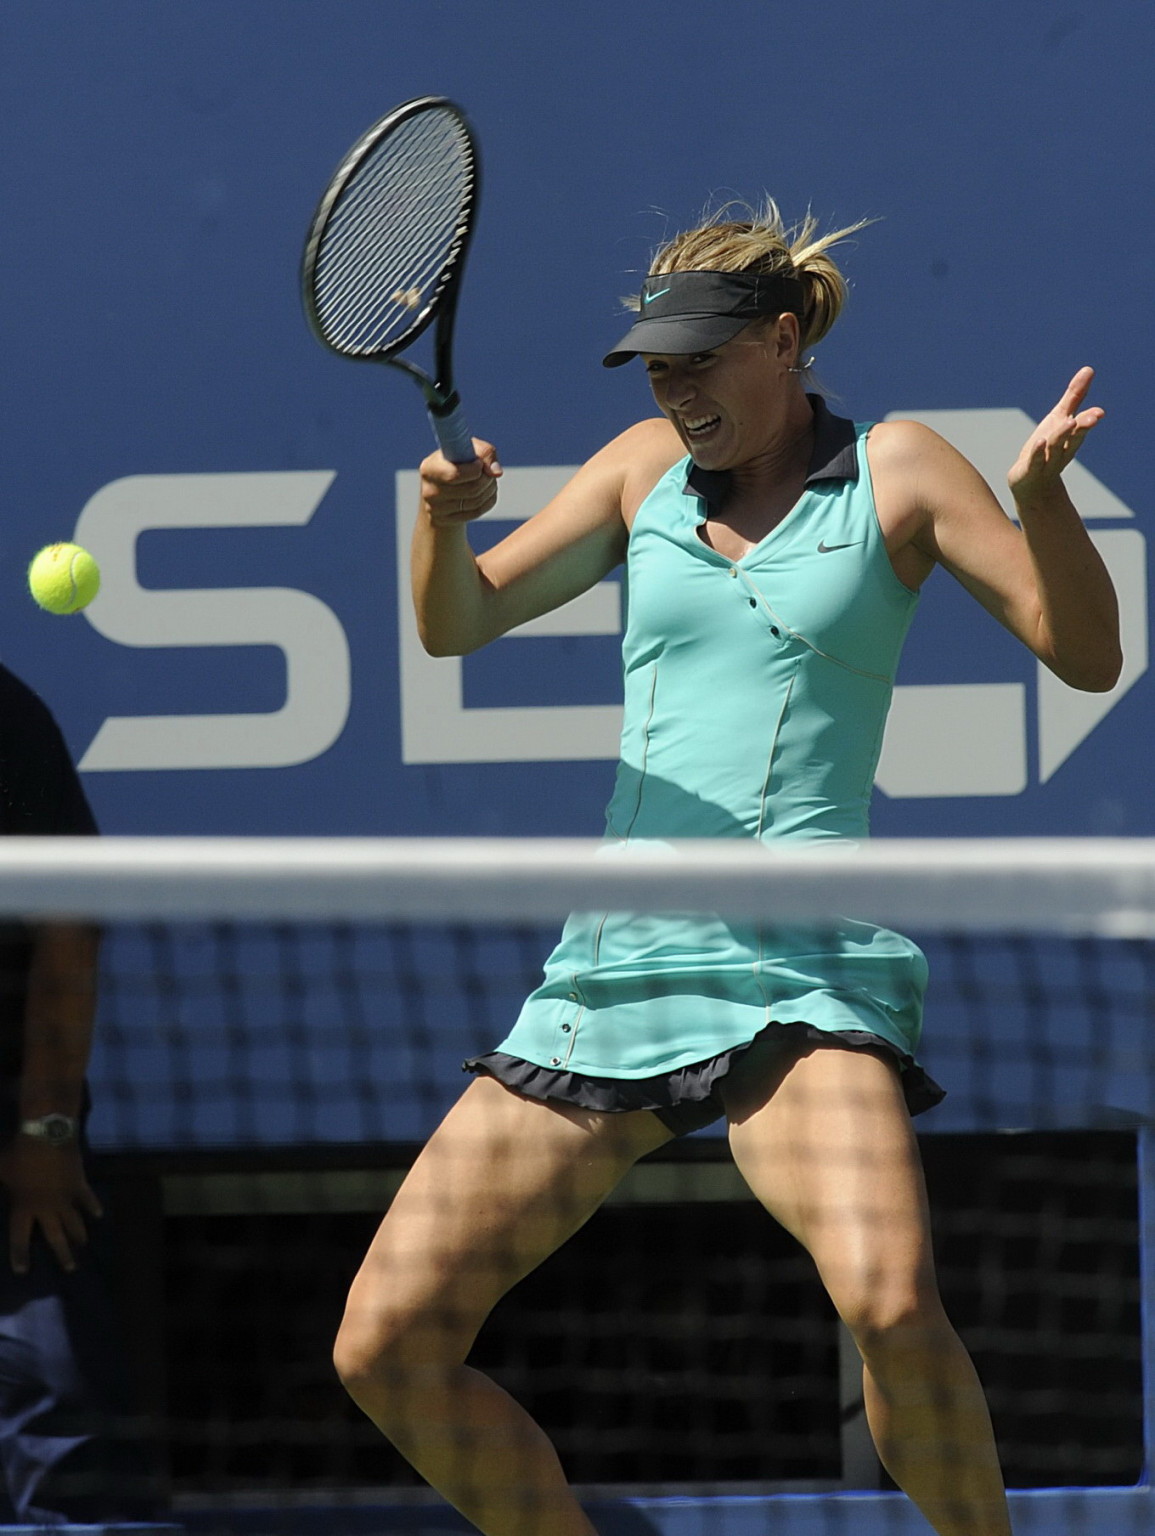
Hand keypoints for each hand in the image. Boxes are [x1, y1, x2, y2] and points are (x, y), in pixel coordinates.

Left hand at [0, 1138, 102, 1273]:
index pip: (19, 1238)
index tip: (22, 1271)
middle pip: (56, 1237)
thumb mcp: (0, 1170)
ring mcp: (66, 1198)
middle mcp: (47, 1209)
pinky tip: (98, 1215)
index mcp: (24, 1208)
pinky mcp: (79, 1185)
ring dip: (79, 1235)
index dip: (20, 1255)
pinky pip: (87, 1199)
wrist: (47, 1136)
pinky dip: (93, 1206)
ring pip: (74, 1222)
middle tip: (70, 1268)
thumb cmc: (19, 1154)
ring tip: (84, 1245)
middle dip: (62, 1254)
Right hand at [419, 439, 502, 527]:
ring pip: (476, 501)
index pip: (455, 475)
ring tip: (489, 481)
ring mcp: (436, 509)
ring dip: (490, 489)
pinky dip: (488, 501)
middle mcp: (429, 490)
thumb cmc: (457, 461)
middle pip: (471, 489)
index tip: (479, 463)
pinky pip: (477, 512)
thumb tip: (496, 473)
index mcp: (429, 468)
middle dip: (487, 479)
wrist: (442, 487)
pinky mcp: (445, 520)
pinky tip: (487, 493)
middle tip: (489, 473)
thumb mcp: (467, 449)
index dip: (475, 469)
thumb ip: (485, 452)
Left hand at [1008, 367, 1103, 505]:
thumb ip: (1074, 396)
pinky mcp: (1030, 470)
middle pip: (1074, 437)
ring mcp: (1047, 461)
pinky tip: (1039, 441)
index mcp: (1071, 437)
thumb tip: (1089, 369)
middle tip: (1092, 418)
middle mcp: (1062, 450)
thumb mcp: (1059, 418)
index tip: (1099, 412)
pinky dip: (1038, 452)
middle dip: (1082, 427)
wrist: (1032, 485)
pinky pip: (1035, 461)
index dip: (1089, 419)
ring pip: (1056, 447)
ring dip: (1062, 435)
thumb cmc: (1048, 447)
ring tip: (1068, 422)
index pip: (1082, 426)